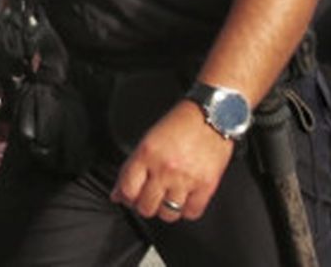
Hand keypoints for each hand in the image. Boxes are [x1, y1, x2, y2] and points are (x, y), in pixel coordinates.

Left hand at [111, 101, 232, 222]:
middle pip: (146, 207)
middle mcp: (165, 169)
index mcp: (147, 154)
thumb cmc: (180, 124)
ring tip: (168, 199)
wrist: (212, 115)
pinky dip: (187, 210)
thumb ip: (130, 168)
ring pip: (168, 214)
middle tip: (150, 198)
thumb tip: (118, 194)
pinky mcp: (206, 185)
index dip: (126, 198)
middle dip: (144, 206)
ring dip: (165, 210)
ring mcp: (186, 179)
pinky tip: (185, 200)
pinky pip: (191, 212)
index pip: (127, 190)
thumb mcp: (148, 140)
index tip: (131, 196)